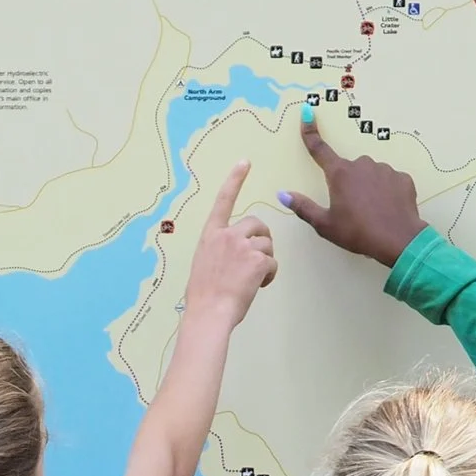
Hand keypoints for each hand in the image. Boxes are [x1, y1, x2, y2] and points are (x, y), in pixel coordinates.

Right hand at [184, 163, 277, 326]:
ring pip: (267, 244)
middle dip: (262, 239)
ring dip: (265, 260)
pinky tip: (257, 285)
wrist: (209, 312)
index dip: (235, 179)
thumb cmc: (203, 296)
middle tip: (257, 259)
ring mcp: (243, 246)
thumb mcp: (204, 265)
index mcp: (210, 234)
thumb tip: (230, 256)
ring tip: (252, 279)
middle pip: (257, 224)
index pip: (223, 200)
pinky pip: (273, 262)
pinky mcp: (258, 259)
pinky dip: (269, 275)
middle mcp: (227, 235)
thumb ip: (218, 252)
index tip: (245, 162)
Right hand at [277, 114, 423, 269]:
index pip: (320, 149)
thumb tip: (283, 194)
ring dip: (368, 187)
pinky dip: (387, 192)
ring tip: (372, 212)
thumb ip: (303, 207)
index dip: (311, 132)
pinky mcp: (402, 178)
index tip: (307, 113)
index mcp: (339, 174)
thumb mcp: (325, 225)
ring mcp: (384, 169)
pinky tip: (388, 209)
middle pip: (349, 170)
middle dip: (348, 184)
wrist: (398, 240)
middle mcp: (361, 164)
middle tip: (352, 209)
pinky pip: (390, 182)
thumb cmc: (357, 232)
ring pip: (370, 174)